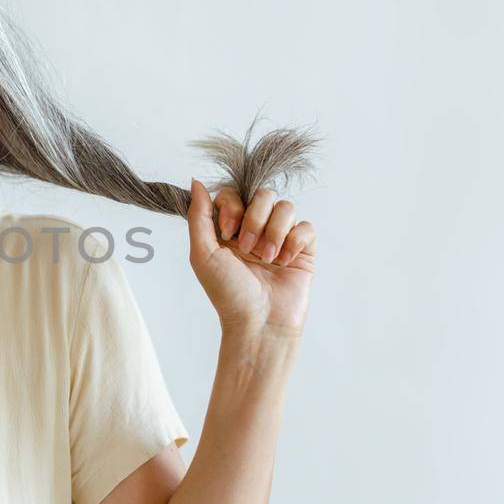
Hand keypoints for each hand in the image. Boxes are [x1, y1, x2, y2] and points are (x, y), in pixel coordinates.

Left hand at [185, 178, 315, 334]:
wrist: (259, 322)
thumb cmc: (228, 294)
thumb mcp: (202, 254)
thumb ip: (198, 216)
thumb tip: (197, 181)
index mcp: (230, 229)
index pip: (235, 193)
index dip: (233, 206)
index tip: (227, 232)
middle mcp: (256, 230)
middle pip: (263, 195)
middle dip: (255, 219)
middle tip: (248, 249)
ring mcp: (281, 238)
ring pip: (286, 207)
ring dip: (275, 232)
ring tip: (268, 259)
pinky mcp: (303, 250)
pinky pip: (306, 226)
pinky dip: (295, 241)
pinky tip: (285, 261)